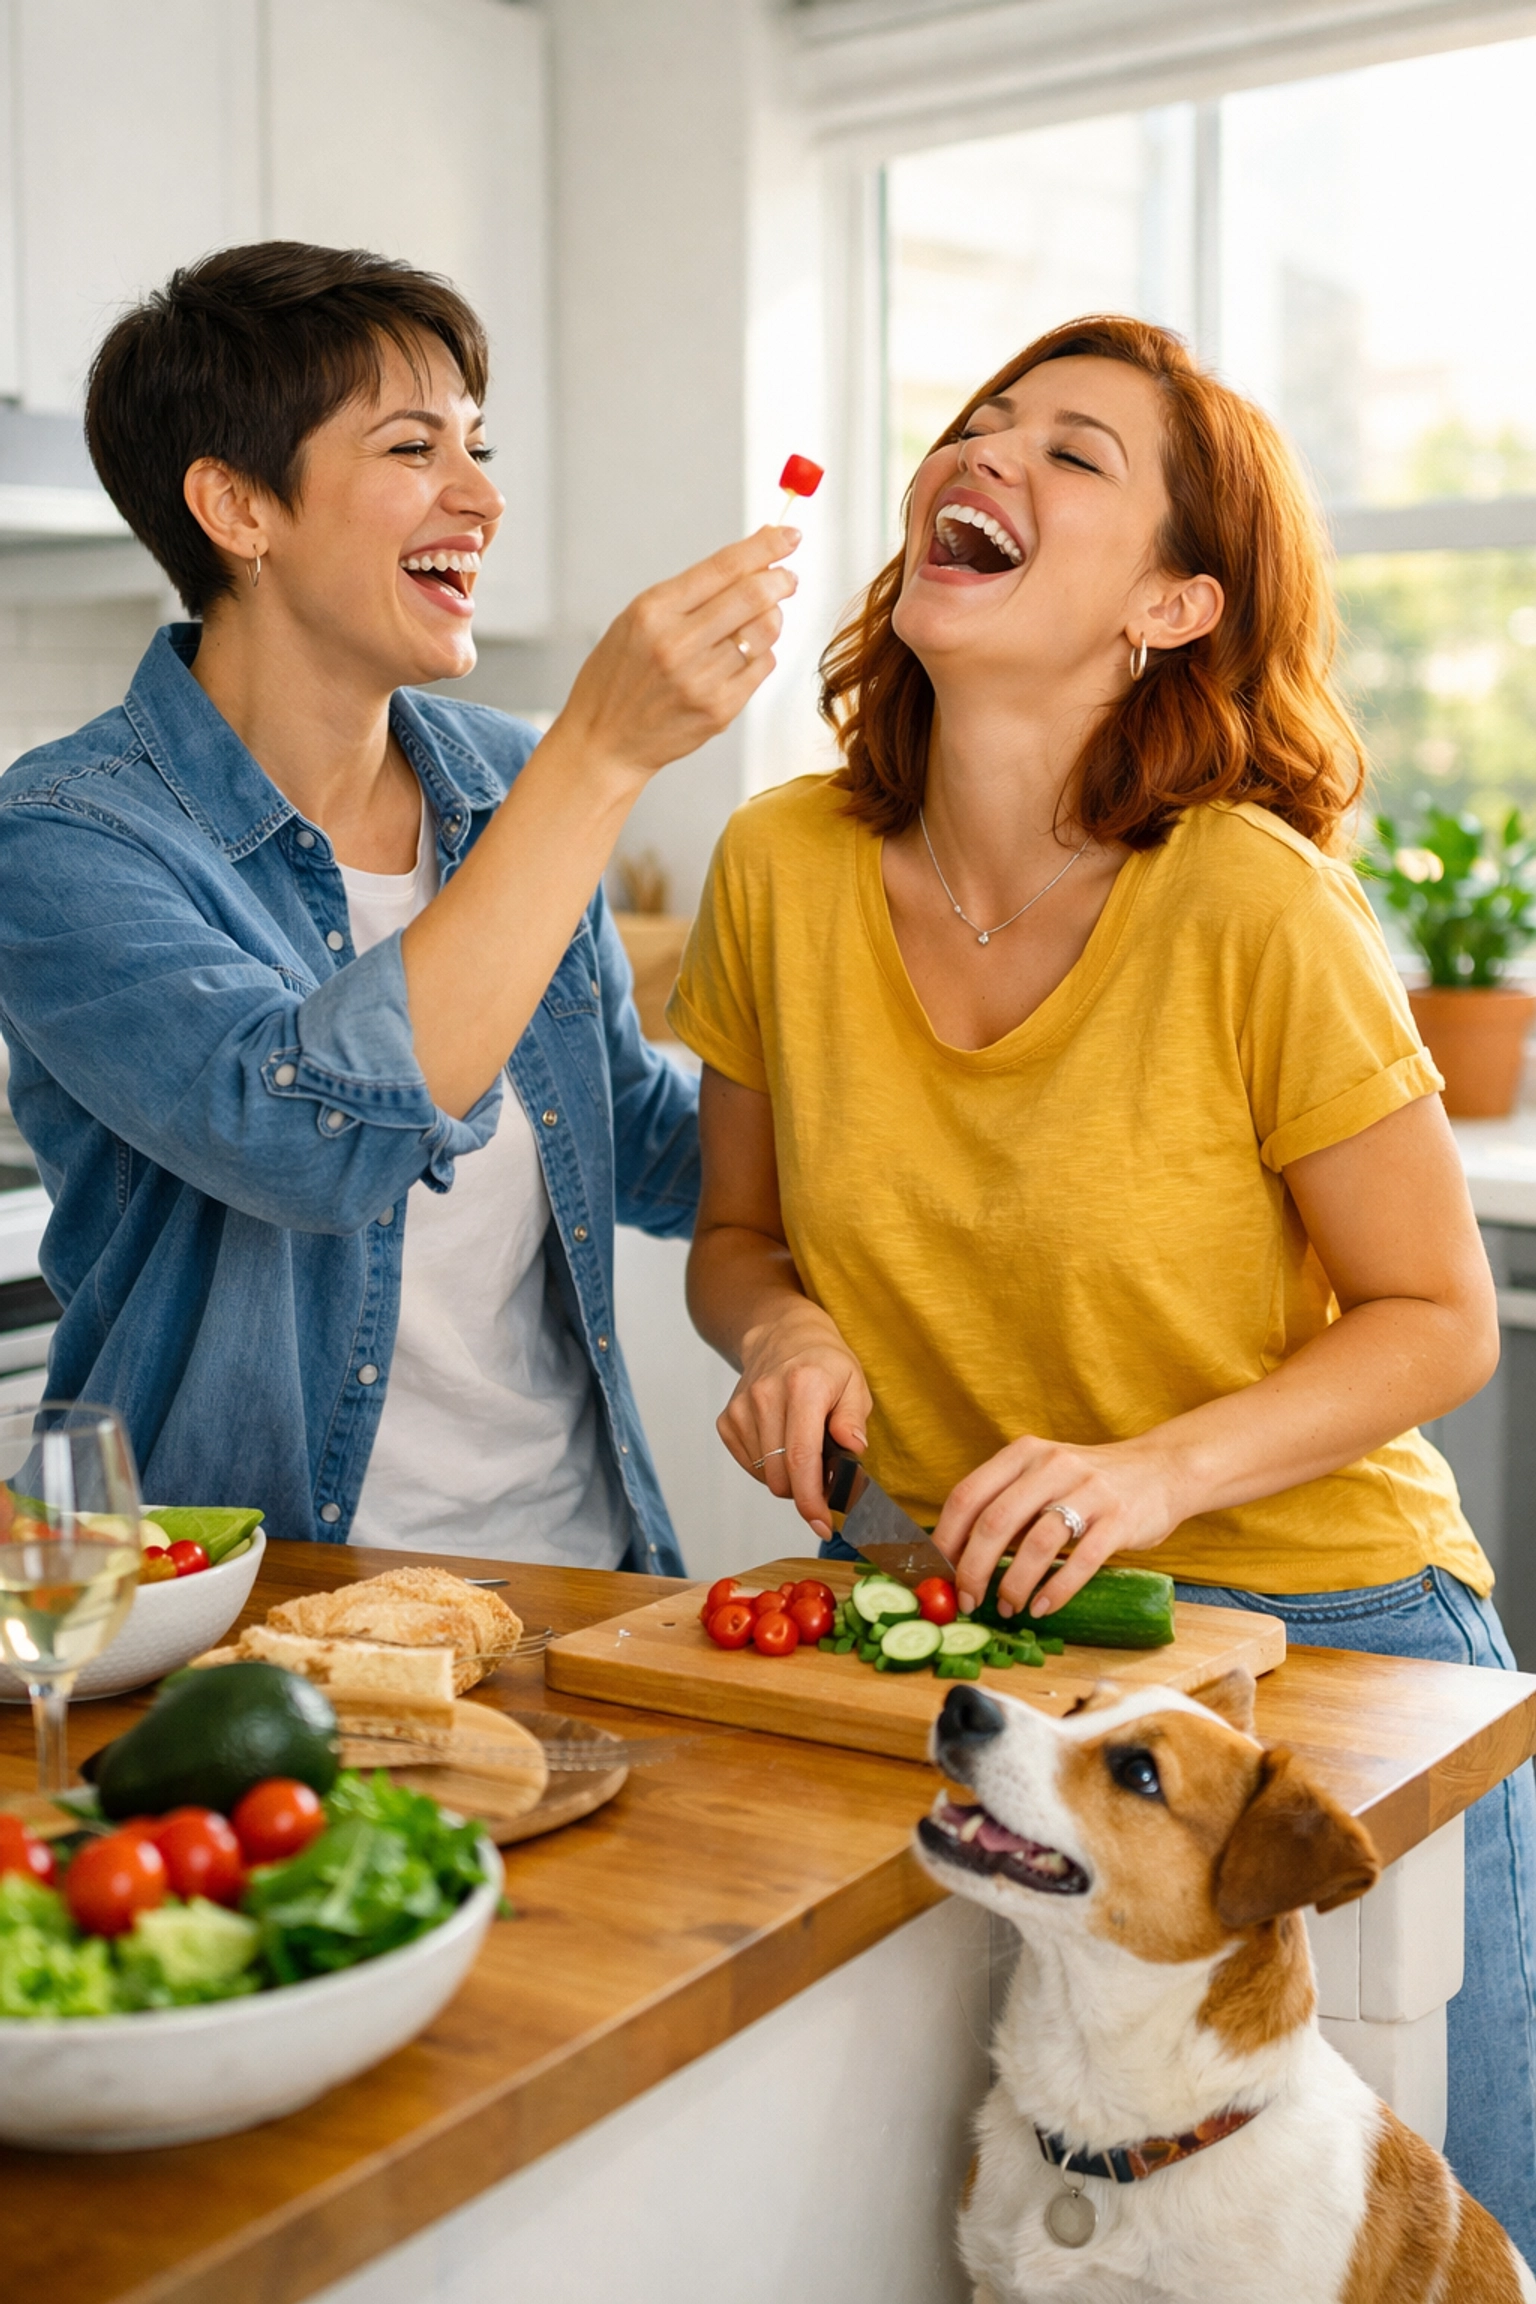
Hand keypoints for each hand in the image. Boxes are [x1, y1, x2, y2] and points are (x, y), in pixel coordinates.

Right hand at [553, 526, 798, 782]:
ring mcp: (701, 680)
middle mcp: (677, 644)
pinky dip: (761, 653)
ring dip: (772, 617)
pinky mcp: (719, 709)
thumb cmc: (620, 676)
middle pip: (753, 596)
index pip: (723, 567)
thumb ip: (691, 591)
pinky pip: (762, 667)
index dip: (765, 547)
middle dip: (781, 579)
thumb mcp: (637, 620)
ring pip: (765, 631)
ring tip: (758, 618)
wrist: (604, 740)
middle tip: (787, 578)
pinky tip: (742, 655)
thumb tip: (754, 558)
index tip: (789, 535)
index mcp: (653, 612)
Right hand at [716, 1304, 871, 1537]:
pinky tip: (781, 1443)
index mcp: (804, 1386)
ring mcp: (741, 1408)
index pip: (802, 1457)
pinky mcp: (727, 1419)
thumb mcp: (854, 1381)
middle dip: (805, 1490)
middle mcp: (766, 1396)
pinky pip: (749, 1465)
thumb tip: (853, 1449)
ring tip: (803, 1450)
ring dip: (787, 1477)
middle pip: (780, 1475)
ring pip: (764, 1475)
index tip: (822, 1522)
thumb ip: (854, 1417)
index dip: (811, 1499)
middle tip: (824, 1476)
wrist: (781, 1335)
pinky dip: (768, 1467)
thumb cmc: (824, 1363)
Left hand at [931, 1432, 1182, 1619]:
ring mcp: (1088, 1490)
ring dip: (1014, 1584)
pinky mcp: (1119, 1518)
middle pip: (995, 1522)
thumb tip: (957, 1558)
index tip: (937, 1573)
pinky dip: (1056, 1590)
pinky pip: (1081, 1560)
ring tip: (1007, 1608)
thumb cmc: (1087, 1484)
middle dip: (973, 1569)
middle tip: (967, 1601)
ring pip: (1037, 1543)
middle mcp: (1052, 1465)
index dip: (947, 1538)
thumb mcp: (1042, 1478)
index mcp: (1024, 1453)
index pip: (967, 1495)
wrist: (1160, 1471)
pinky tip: (1042, 1606)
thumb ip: (1006, 1506)